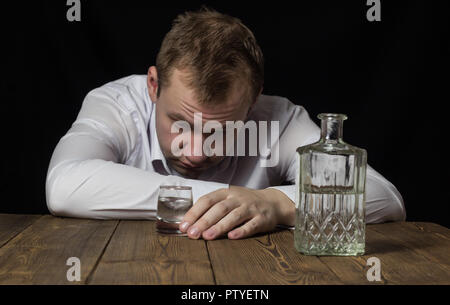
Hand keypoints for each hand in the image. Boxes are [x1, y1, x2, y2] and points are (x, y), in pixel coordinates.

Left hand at [178, 185, 294, 239]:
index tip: (184, 225)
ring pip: (234, 216)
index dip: (194, 212)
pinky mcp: (262, 219)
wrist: (272, 202)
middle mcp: (238, 198)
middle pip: (219, 208)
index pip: (207, 200)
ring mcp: (250, 207)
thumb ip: (211, 209)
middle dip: (204, 221)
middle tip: (193, 233)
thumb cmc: (244, 203)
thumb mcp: (228, 199)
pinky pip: (251, 225)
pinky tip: (232, 237)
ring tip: (207, 236)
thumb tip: (190, 224)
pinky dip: (241, 231)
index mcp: (226, 192)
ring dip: (220, 226)